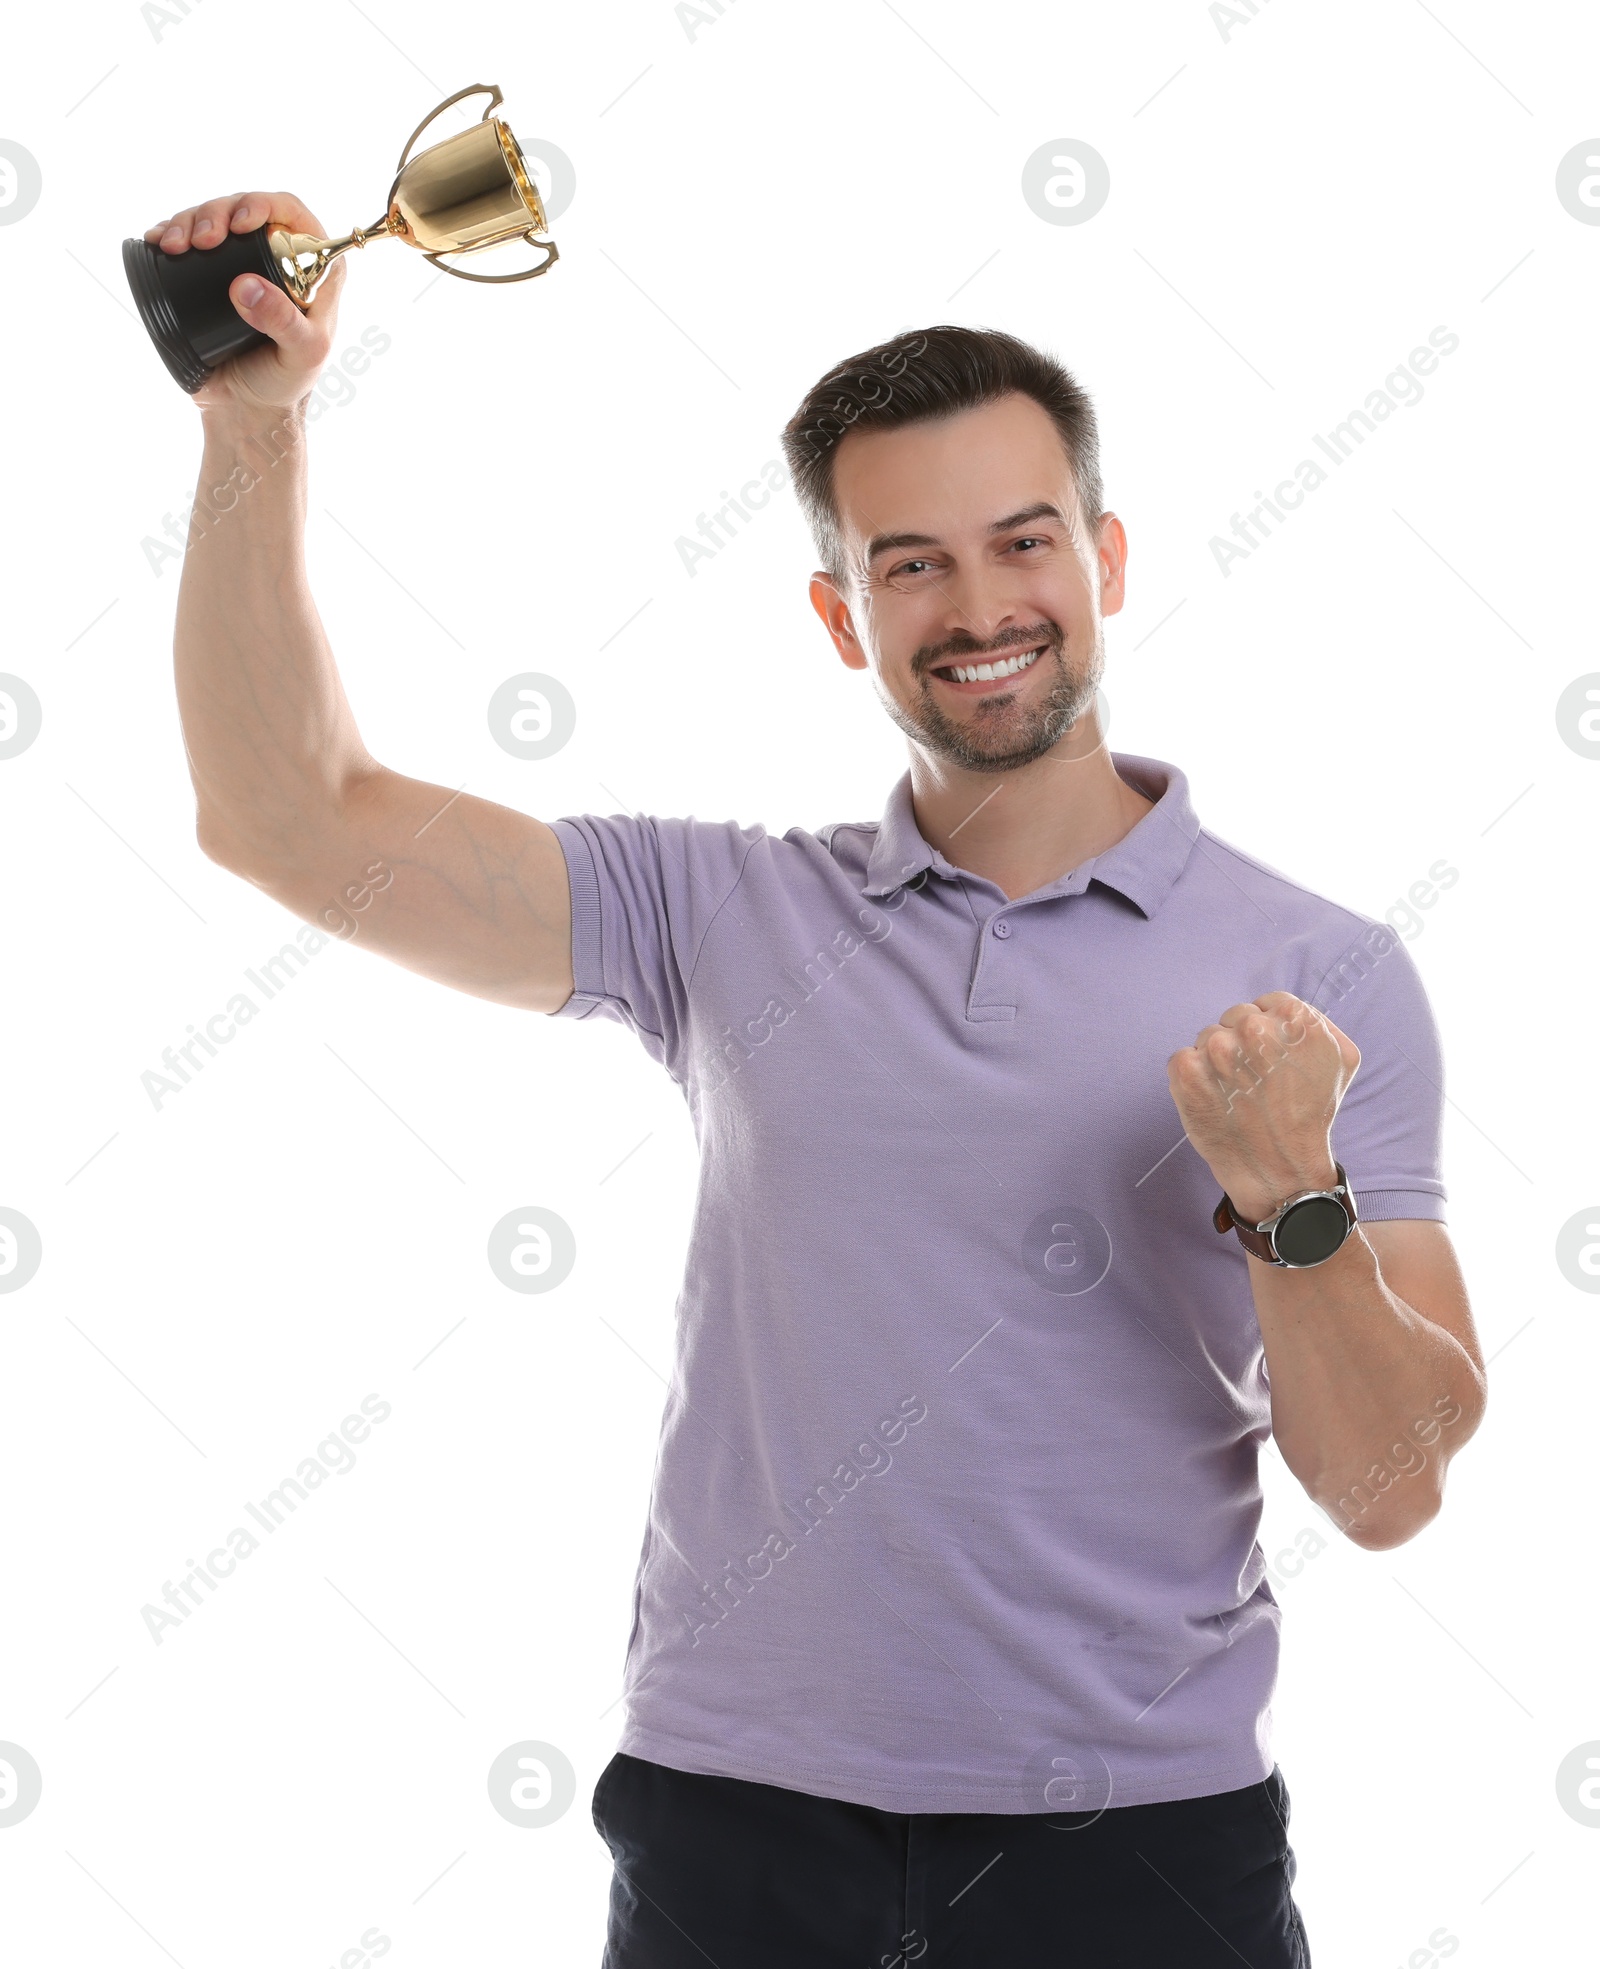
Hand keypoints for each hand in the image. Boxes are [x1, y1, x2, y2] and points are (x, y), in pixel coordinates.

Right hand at [143, 190, 345, 417]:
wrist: (246, 409)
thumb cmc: (285, 382)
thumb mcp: (300, 355)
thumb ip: (283, 323)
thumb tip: (244, 285)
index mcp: (313, 268)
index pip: (291, 213)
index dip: (264, 205)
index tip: (240, 223)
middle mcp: (276, 258)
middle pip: (244, 209)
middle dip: (217, 213)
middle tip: (201, 239)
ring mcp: (238, 265)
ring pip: (212, 220)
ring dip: (188, 221)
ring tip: (173, 244)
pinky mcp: (205, 277)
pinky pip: (187, 242)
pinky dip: (168, 234)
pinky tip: (158, 240)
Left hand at [1167, 990, 1359, 1224]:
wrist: (1280, 1170)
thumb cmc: (1310, 1117)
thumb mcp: (1341, 1060)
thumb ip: (1317, 1023)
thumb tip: (1287, 1009)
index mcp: (1296, 1018)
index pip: (1265, 1005)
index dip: (1268, 1035)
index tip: (1272, 1062)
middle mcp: (1255, 1029)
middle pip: (1235, 1018)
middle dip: (1242, 1046)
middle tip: (1256, 1083)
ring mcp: (1218, 1049)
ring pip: (1208, 1036)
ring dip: (1217, 1062)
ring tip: (1237, 1096)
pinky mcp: (1187, 1071)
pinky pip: (1183, 1057)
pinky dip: (1194, 1078)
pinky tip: (1215, 1101)